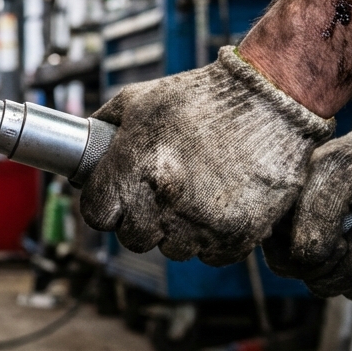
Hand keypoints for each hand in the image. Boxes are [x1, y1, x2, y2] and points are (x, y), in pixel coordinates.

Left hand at [80, 47, 333, 265]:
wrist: (271, 98)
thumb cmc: (201, 96)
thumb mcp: (139, 100)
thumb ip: (103, 127)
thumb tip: (80, 154)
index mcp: (134, 166)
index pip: (96, 214)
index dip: (102, 205)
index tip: (112, 198)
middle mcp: (164, 199)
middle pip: (133, 238)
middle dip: (138, 220)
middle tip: (153, 199)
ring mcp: (202, 220)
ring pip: (173, 250)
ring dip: (176, 231)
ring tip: (189, 198)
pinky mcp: (239, 234)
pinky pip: (210, 254)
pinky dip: (211, 238)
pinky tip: (215, 206)